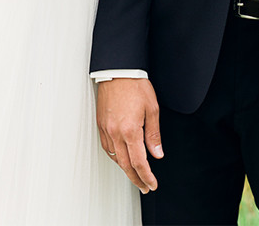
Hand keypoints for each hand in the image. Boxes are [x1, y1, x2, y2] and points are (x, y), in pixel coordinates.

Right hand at [96, 77, 161, 192]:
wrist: (118, 72)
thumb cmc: (136, 86)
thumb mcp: (153, 109)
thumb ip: (154, 134)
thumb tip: (157, 153)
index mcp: (131, 130)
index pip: (139, 162)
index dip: (146, 176)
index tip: (151, 184)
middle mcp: (116, 133)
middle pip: (125, 165)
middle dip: (136, 179)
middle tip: (144, 186)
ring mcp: (106, 130)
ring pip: (115, 158)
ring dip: (125, 169)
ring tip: (135, 175)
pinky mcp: (101, 126)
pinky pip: (107, 148)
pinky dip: (116, 157)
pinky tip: (122, 158)